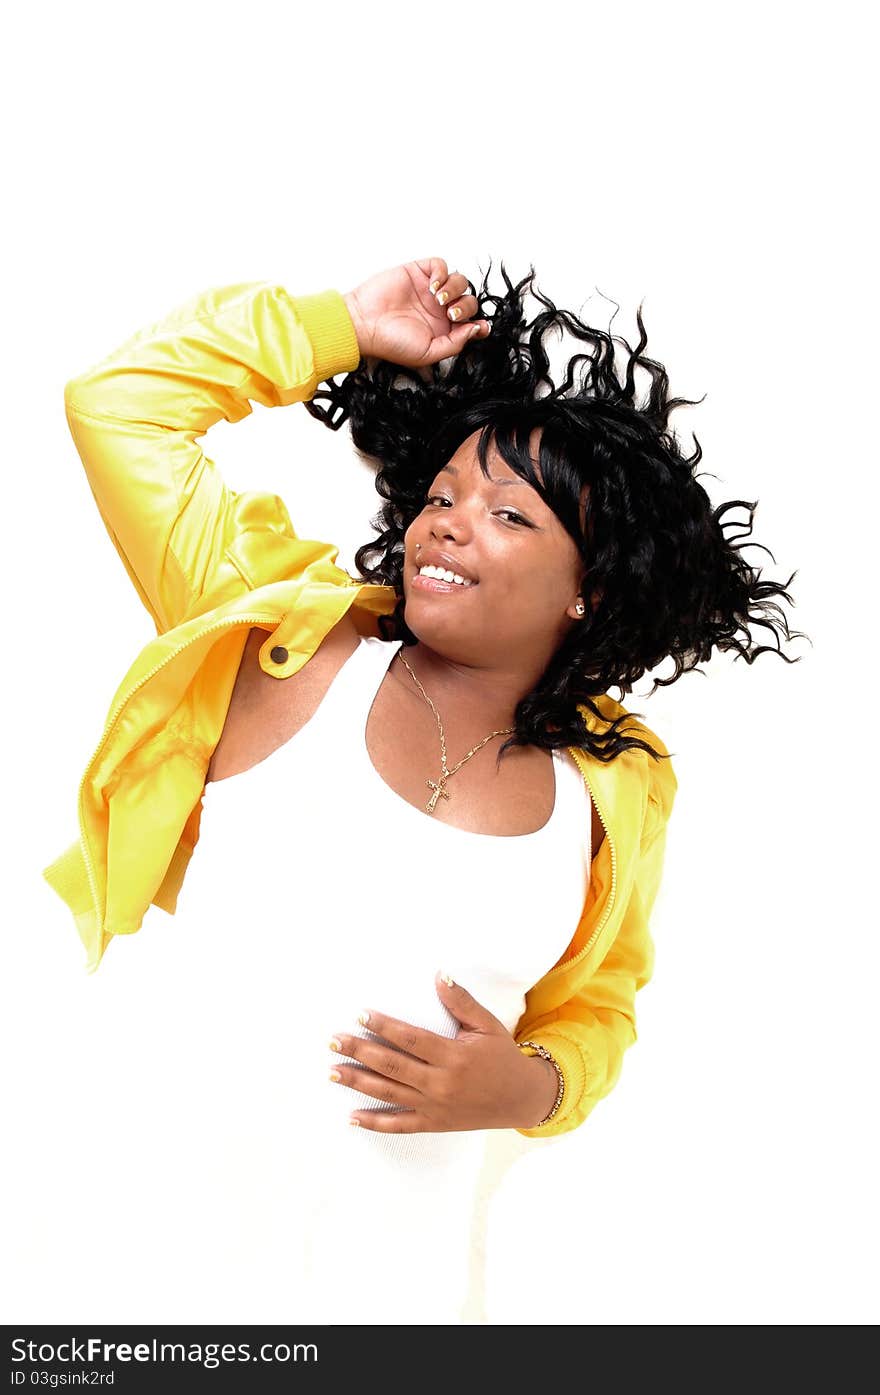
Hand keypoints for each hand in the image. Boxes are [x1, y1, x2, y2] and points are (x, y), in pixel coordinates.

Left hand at [328, 972, 559, 1132]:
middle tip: (333, 1040)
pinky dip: (374, 1123)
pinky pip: (399, 1125)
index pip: (410, 1039)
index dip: (383, 1026)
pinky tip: (351, 1117)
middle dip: (359, 1051)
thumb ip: (461, 1002)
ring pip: (389, 1093)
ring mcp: (435, 1106)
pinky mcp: (434, 1123)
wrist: (520, 1098)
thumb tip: (438, 975)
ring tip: (332, 1071)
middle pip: (391, 1065)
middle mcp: (441, 1083)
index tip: (360, 1015)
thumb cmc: (502, 1057)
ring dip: (358, 1082)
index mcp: (453, 1056)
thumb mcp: (487, 1025)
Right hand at [342, 257, 490, 368]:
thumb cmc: (390, 342)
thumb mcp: (428, 354)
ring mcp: (429, 291)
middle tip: (451, 315)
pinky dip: (442, 273)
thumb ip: (455, 344)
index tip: (481, 326)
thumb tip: (476, 330)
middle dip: (466, 307)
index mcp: (443, 331)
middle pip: (469, 302)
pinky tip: (432, 286)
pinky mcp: (418, 272)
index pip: (471, 323)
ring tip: (438, 300)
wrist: (364, 324)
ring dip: (456, 289)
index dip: (480, 324)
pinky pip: (441, 265)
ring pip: (459, 281)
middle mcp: (439, 311)